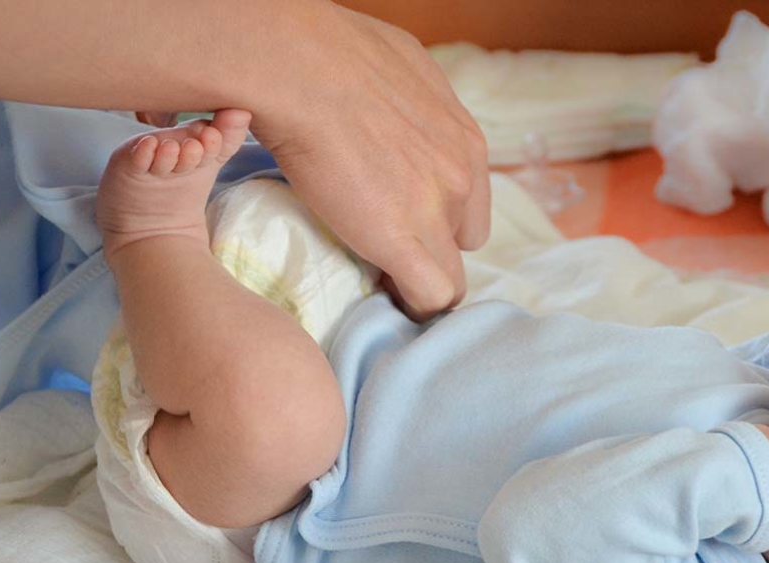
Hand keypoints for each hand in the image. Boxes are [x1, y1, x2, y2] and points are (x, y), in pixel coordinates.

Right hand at [252, 5, 490, 319]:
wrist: (298, 67)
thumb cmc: (330, 51)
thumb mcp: (400, 70)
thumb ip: (413, 106)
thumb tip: (394, 111)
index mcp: (462, 138)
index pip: (470, 199)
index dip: (437, 216)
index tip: (405, 220)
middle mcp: (461, 176)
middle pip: (463, 239)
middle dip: (431, 246)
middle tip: (387, 244)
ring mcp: (435, 211)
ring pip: (452, 276)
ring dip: (420, 280)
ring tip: (383, 279)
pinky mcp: (403, 241)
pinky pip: (431, 296)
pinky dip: (412, 304)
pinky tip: (388, 299)